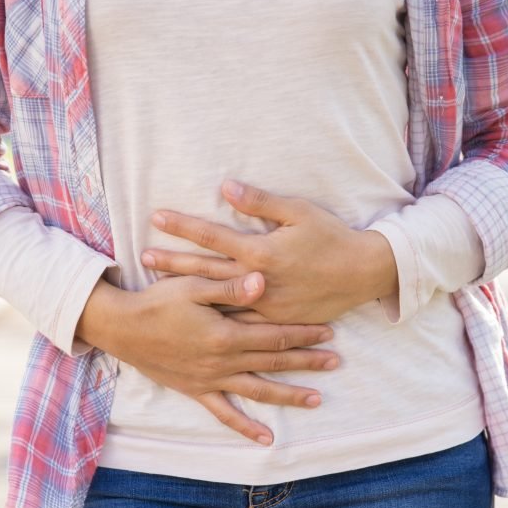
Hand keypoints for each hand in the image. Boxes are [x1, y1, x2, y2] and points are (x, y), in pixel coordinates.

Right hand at [76, 272, 338, 444]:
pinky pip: (224, 413)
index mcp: (225, 334)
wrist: (121, 328)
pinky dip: (245, 427)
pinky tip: (266, 438)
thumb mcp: (192, 286)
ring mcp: (210, 380)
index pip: (274, 335)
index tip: (328, 331)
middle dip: (307, 361)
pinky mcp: (196, 391)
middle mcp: (222, 361)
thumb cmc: (156, 301)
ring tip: (316, 399)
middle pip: (273, 363)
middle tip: (336, 362)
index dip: (303, 333)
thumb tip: (262, 281)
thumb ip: (229, 286)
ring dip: (288, 395)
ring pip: (258, 391)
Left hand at [140, 180, 398, 323]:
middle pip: (205, 270)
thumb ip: (260, 202)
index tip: (156, 217)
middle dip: (172, 262)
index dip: (183, 225)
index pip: (212, 236)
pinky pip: (239, 321)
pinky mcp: (274, 321)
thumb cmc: (332, 238)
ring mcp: (265, 305)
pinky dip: (215, 317)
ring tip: (158, 288)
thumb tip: (226, 186)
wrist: (363, 274)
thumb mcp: (299, 212)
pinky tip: (195, 316)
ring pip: (217, 299)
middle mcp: (257, 281)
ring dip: (187, 292)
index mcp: (261, 252)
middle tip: (144, 257)